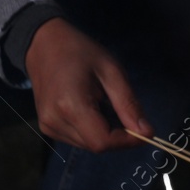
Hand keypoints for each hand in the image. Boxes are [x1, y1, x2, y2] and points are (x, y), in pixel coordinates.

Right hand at [26, 18, 150, 151]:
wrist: (43, 44)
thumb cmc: (80, 52)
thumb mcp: (111, 71)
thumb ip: (128, 104)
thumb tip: (147, 133)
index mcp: (70, 105)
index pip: (103, 141)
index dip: (127, 141)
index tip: (144, 130)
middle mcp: (55, 121)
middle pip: (97, 145)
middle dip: (119, 136)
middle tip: (126, 112)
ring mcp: (48, 126)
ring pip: (88, 145)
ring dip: (106, 133)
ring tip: (105, 105)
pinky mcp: (47, 127)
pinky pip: (78, 139)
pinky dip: (92, 130)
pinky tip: (93, 109)